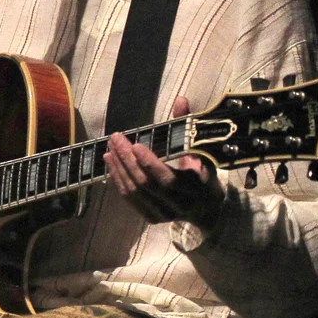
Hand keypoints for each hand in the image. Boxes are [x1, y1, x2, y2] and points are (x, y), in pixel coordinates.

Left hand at [104, 97, 221, 227]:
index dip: (150, 163)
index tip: (136, 144)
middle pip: (146, 184)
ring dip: (119, 169)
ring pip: (134, 192)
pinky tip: (111, 163)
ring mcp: (162, 215)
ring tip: (110, 148)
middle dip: (128, 160)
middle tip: (116, 139)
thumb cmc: (204, 176)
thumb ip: (188, 127)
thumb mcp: (202, 152)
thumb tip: (181, 100)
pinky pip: (130, 198)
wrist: (207, 209)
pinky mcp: (151, 218)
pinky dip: (118, 179)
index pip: (167, 180)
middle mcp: (178, 206)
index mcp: (195, 191)